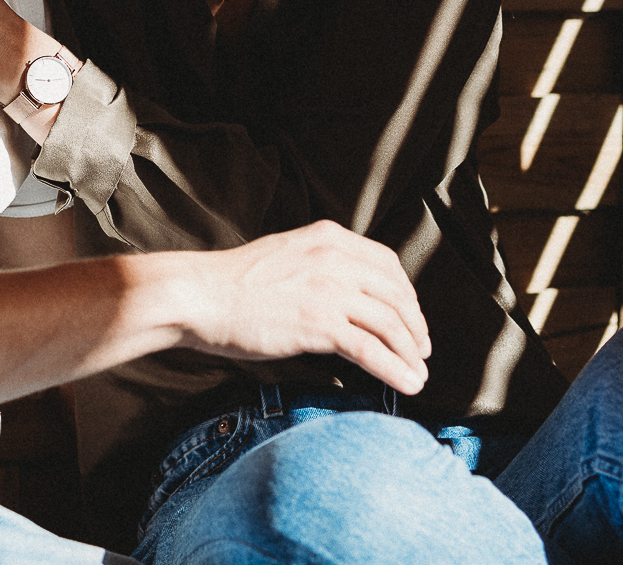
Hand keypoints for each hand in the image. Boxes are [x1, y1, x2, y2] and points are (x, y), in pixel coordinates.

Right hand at [173, 220, 431, 394]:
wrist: (201, 295)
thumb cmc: (235, 283)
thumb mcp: (287, 255)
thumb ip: (321, 266)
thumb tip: (348, 296)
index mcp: (329, 238)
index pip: (387, 263)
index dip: (406, 293)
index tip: (410, 317)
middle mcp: (335, 259)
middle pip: (396, 294)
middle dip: (415, 326)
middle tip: (421, 350)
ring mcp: (329, 291)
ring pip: (390, 323)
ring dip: (410, 352)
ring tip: (418, 374)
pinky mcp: (319, 324)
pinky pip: (371, 350)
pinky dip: (395, 370)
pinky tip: (407, 384)